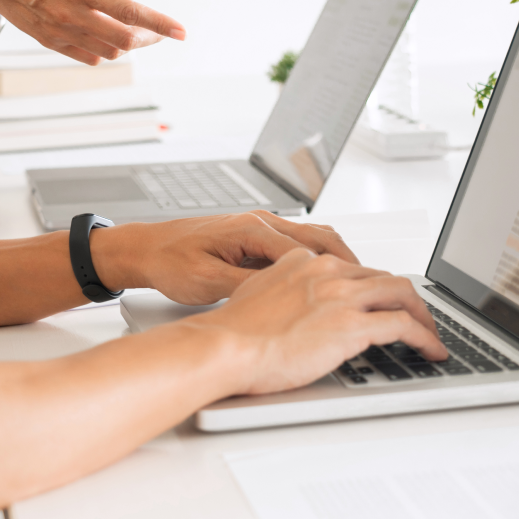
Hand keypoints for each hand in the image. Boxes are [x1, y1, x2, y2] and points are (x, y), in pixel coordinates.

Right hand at [0, 0, 184, 64]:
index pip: (131, 12)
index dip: (160, 24)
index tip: (181, 32)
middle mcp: (72, 15)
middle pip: (124, 39)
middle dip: (148, 37)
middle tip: (158, 30)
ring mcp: (60, 32)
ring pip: (109, 52)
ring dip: (127, 45)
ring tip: (134, 32)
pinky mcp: (50, 41)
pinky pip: (88, 57)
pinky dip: (106, 52)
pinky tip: (109, 38)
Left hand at [91, 211, 359, 304]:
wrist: (145, 248)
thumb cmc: (169, 262)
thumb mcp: (207, 282)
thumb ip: (246, 286)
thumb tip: (281, 296)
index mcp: (252, 230)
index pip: (309, 250)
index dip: (338, 273)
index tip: (359, 291)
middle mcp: (261, 222)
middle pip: (322, 237)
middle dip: (350, 263)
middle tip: (373, 289)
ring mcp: (260, 227)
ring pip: (314, 238)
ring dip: (337, 260)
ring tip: (358, 286)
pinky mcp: (255, 237)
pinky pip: (298, 244)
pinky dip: (319, 260)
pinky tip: (324, 282)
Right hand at [187, 249, 447, 394]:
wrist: (224, 347)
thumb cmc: (232, 332)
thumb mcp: (255, 293)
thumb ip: (279, 290)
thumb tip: (287, 303)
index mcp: (305, 262)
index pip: (354, 268)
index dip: (374, 287)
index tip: (381, 300)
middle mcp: (328, 273)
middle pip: (383, 277)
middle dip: (405, 298)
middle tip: (415, 316)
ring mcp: (343, 297)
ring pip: (402, 294)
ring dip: (422, 315)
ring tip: (430, 334)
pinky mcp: (353, 325)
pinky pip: (404, 325)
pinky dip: (424, 337)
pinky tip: (430, 351)